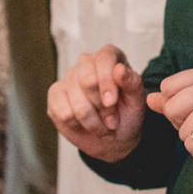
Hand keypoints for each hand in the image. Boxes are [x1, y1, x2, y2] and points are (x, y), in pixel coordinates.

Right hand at [48, 46, 148, 162]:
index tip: (111, 102)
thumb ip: (132, 83)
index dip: (106, 82)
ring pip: (76, 101)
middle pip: (87, 80)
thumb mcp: (137, 100)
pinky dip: (78, 125)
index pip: (104, 59)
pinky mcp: (55, 94)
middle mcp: (86, 62)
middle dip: (102, 108)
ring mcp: (68, 77)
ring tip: (102, 127)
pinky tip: (85, 125)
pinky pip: (63, 112)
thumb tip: (120, 69)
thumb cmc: (127, 114)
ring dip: (93, 122)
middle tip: (112, 121)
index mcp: (109, 56)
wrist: (114, 137)